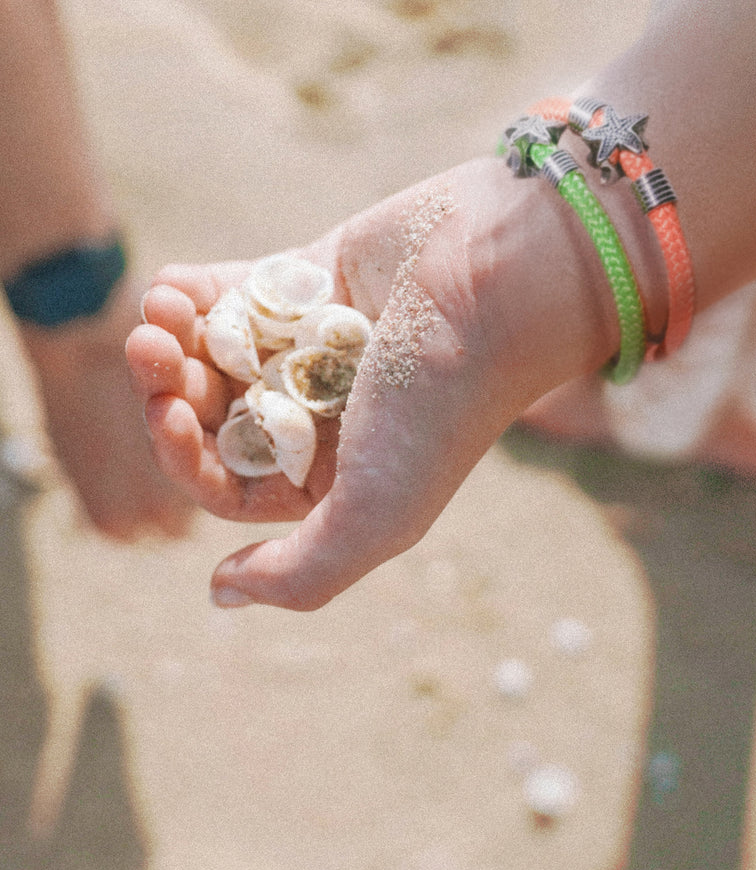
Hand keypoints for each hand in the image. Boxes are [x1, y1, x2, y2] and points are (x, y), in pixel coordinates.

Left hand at [126, 157, 623, 608]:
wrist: (495, 284)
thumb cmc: (436, 407)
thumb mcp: (375, 516)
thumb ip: (302, 574)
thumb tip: (218, 592)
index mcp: (335, 478)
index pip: (226, 481)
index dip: (181, 451)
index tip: (166, 412)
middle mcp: (321, 415)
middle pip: (213, 415)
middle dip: (167, 388)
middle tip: (146, 350)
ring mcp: (314, 344)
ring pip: (216, 352)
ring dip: (173, 335)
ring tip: (157, 312)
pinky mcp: (315, 278)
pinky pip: (238, 290)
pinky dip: (194, 291)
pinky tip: (169, 286)